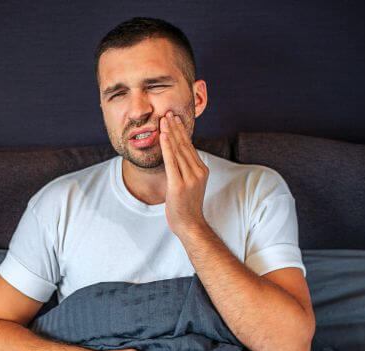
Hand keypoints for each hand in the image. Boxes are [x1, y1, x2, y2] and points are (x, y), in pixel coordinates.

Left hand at [159, 110, 209, 239]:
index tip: (174, 119)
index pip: (189, 146)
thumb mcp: (189, 184)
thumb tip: (177, 156)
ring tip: (164, 120)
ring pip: (178, 151)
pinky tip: (163, 136)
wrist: (190, 225)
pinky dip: (167, 147)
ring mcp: (189, 178)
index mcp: (201, 170)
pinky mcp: (178, 185)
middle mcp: (198, 171)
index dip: (181, 131)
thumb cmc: (186, 206)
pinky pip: (172, 162)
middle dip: (175, 128)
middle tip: (168, 113)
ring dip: (170, 133)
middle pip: (184, 145)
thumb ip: (186, 169)